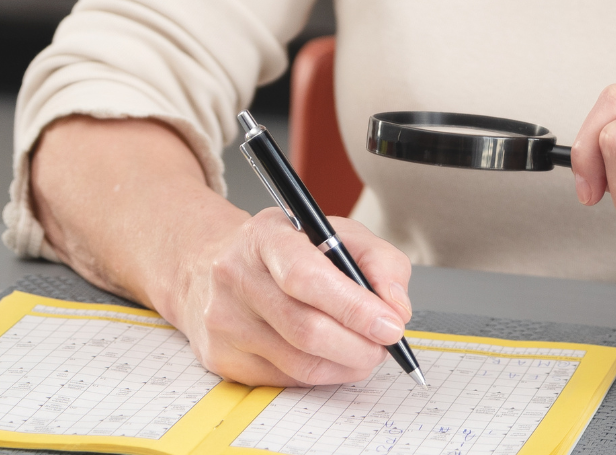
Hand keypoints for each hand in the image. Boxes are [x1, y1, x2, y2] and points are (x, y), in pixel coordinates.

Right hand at [158, 208, 413, 386]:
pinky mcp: (223, 358)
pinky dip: (323, 375)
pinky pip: (288, 380)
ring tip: (365, 351)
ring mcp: (225, 322)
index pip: (307, 277)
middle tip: (385, 345)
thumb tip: (396, 310)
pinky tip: (333, 357)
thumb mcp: (338, 235)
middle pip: (305, 328)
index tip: (391, 326)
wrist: (219, 267)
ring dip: (347, 365)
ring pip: (300, 363)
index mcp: (265, 236)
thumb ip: (380, 263)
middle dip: (359, 345)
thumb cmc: (289, 250)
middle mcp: (235, 276)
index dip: (355, 308)